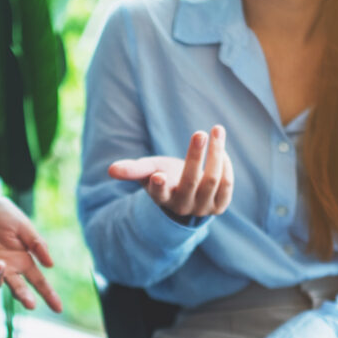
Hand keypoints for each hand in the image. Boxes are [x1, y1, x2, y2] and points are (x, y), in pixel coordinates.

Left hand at [0, 195, 61, 311]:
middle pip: (18, 288)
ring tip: (0, 264)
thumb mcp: (22, 225)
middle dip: (24, 297)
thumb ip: (35, 244)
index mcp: (22, 259)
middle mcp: (6, 267)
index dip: (48, 295)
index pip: (38, 281)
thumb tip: (50, 265)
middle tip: (30, 304)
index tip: (58, 308)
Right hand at [108, 125, 232, 217]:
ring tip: (217, 129)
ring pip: (212, 181)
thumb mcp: (148, 170)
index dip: (158, 186)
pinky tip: (221, 150)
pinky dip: (226, 165)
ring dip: (216, 153)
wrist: (186, 193)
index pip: (159, 195)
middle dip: (195, 156)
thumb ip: (132, 169)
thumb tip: (111, 170)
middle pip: (191, 182)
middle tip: (200, 133)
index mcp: (162, 198)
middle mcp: (182, 206)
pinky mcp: (219, 206)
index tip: (158, 175)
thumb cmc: (163, 175)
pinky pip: (226, 185)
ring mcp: (202, 208)